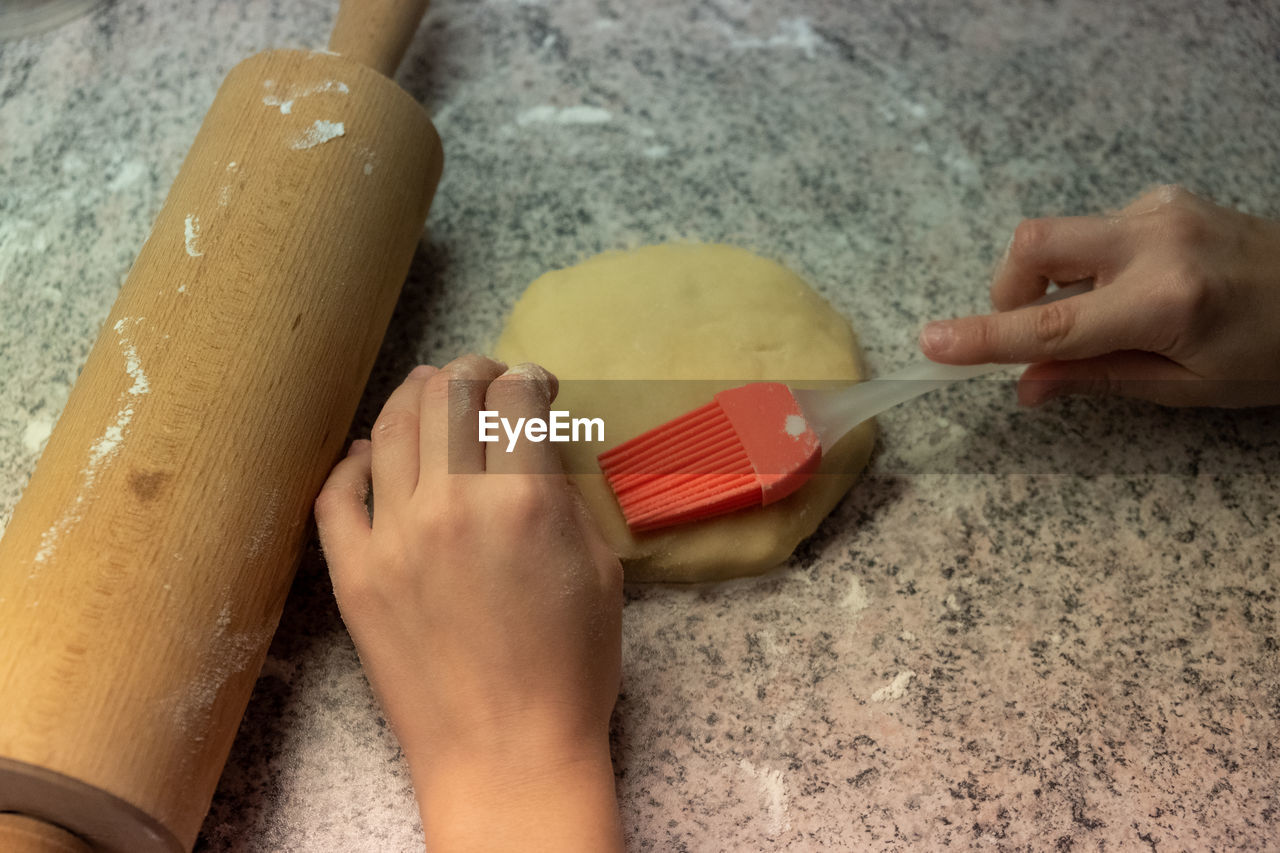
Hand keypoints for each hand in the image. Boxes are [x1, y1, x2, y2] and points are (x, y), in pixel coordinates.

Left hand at [315, 355, 623, 851]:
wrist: (507, 753)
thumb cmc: (573, 668)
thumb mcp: (599, 567)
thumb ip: (565, 493)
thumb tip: (535, 443)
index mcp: (525, 500)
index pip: (514, 395)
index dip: (529, 376)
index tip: (535, 387)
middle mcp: (453, 504)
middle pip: (449, 393)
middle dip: (473, 370)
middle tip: (486, 379)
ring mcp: (393, 537)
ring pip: (392, 427)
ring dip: (417, 396)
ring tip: (433, 394)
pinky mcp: (353, 574)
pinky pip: (337, 493)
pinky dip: (356, 460)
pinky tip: (375, 453)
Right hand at [919, 185, 1279, 406]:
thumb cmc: (1274, 355)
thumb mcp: (1188, 386)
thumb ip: (1098, 378)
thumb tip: (1024, 385)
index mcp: (1167, 303)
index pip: (1052, 325)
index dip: (985, 337)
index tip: (931, 344)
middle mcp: (1157, 242)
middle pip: (1034, 245)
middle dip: (1006, 290)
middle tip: (1026, 330)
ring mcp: (1160, 210)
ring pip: (1059, 235)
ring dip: (1052, 282)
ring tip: (1098, 317)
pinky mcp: (1163, 197)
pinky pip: (1093, 229)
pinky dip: (1087, 266)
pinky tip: (1128, 288)